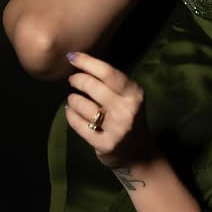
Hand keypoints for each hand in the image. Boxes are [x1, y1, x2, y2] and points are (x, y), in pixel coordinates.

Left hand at [65, 51, 158, 168]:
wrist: (140, 154)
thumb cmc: (129, 119)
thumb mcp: (128, 98)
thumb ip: (111, 83)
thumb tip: (81, 62)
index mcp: (134, 93)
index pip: (107, 72)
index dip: (86, 62)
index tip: (72, 57)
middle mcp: (127, 109)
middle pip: (92, 86)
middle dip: (77, 80)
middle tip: (73, 80)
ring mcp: (117, 129)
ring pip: (82, 105)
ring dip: (72, 100)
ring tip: (73, 100)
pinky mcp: (105, 144)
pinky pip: (79, 125)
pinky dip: (71, 116)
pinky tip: (71, 113)